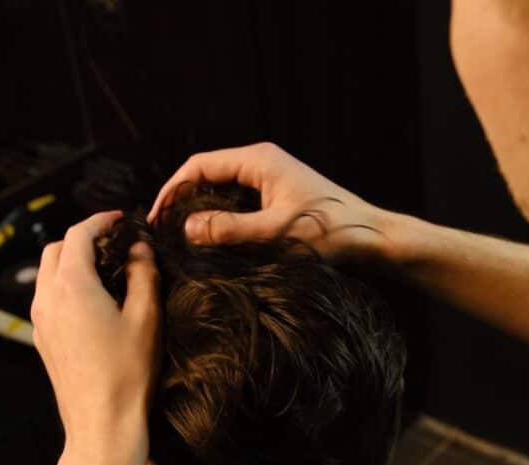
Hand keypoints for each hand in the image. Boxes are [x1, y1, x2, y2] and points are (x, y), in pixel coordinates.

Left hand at [30, 211, 160, 464]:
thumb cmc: (126, 375)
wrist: (101, 423)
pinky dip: (65, 284)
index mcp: (72, 286)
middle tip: (113, 240)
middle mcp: (48, 299)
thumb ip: (143, 274)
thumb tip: (139, 250)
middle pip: (56, 249)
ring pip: (47, 273)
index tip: (119, 220)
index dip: (100, 221)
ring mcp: (41, 321)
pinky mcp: (42, 339)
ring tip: (105, 268)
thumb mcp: (146, 317)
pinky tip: (93, 298)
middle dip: (82, 237)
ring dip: (71, 261)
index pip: (79, 234)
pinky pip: (47, 297)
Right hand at [149, 142, 391, 261]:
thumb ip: (229, 229)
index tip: (156, 218)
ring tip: (181, 237)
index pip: (199, 165)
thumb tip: (186, 227)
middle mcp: (262, 162)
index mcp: (259, 160)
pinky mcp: (277, 196)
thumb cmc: (330, 232)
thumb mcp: (275, 234)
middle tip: (163, 231)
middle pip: (207, 174)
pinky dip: (220, 217)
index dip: (172, 190)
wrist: (372, 238)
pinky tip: (212, 240)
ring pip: (221, 189)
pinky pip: (238, 202)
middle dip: (182, 199)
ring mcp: (270, 178)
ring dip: (201, 210)